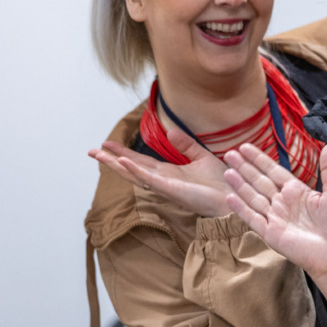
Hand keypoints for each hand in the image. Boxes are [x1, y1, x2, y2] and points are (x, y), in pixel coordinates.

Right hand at [88, 127, 231, 217]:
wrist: (234, 196)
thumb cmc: (221, 182)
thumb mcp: (202, 157)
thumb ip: (186, 145)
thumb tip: (170, 131)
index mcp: (169, 173)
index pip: (141, 162)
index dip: (124, 153)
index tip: (108, 144)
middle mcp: (163, 180)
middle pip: (132, 168)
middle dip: (112, 160)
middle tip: (92, 151)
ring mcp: (165, 186)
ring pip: (135, 174)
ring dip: (117, 165)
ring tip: (99, 155)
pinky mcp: (171, 190)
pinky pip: (150, 179)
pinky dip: (136, 171)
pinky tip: (123, 162)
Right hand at [225, 142, 326, 289]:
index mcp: (297, 191)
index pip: (274, 171)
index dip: (260, 159)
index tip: (246, 147)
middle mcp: (283, 203)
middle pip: (260, 181)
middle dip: (245, 168)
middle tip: (230, 153)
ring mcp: (275, 218)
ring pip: (253, 197)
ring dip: (240, 184)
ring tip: (227, 171)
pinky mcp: (271, 233)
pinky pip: (253, 218)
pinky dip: (241, 208)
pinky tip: (229, 197)